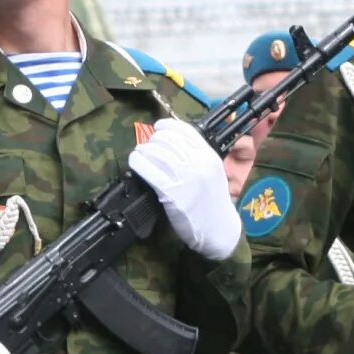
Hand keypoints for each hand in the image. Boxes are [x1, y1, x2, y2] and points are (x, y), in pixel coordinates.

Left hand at [129, 118, 241, 260]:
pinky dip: (138, 162)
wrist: (218, 228)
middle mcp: (198, 162)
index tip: (158, 128)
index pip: (184, 129)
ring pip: (155, 152)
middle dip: (153, 140)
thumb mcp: (213, 171)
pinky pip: (149, 170)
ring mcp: (184, 176)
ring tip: (139, 155)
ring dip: (142, 150)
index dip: (166, 125)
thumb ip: (198, 156)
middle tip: (148, 147)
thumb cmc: (214, 201)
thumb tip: (172, 142)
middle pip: (167, 139)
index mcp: (209, 155)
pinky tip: (135, 162)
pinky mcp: (171, 192)